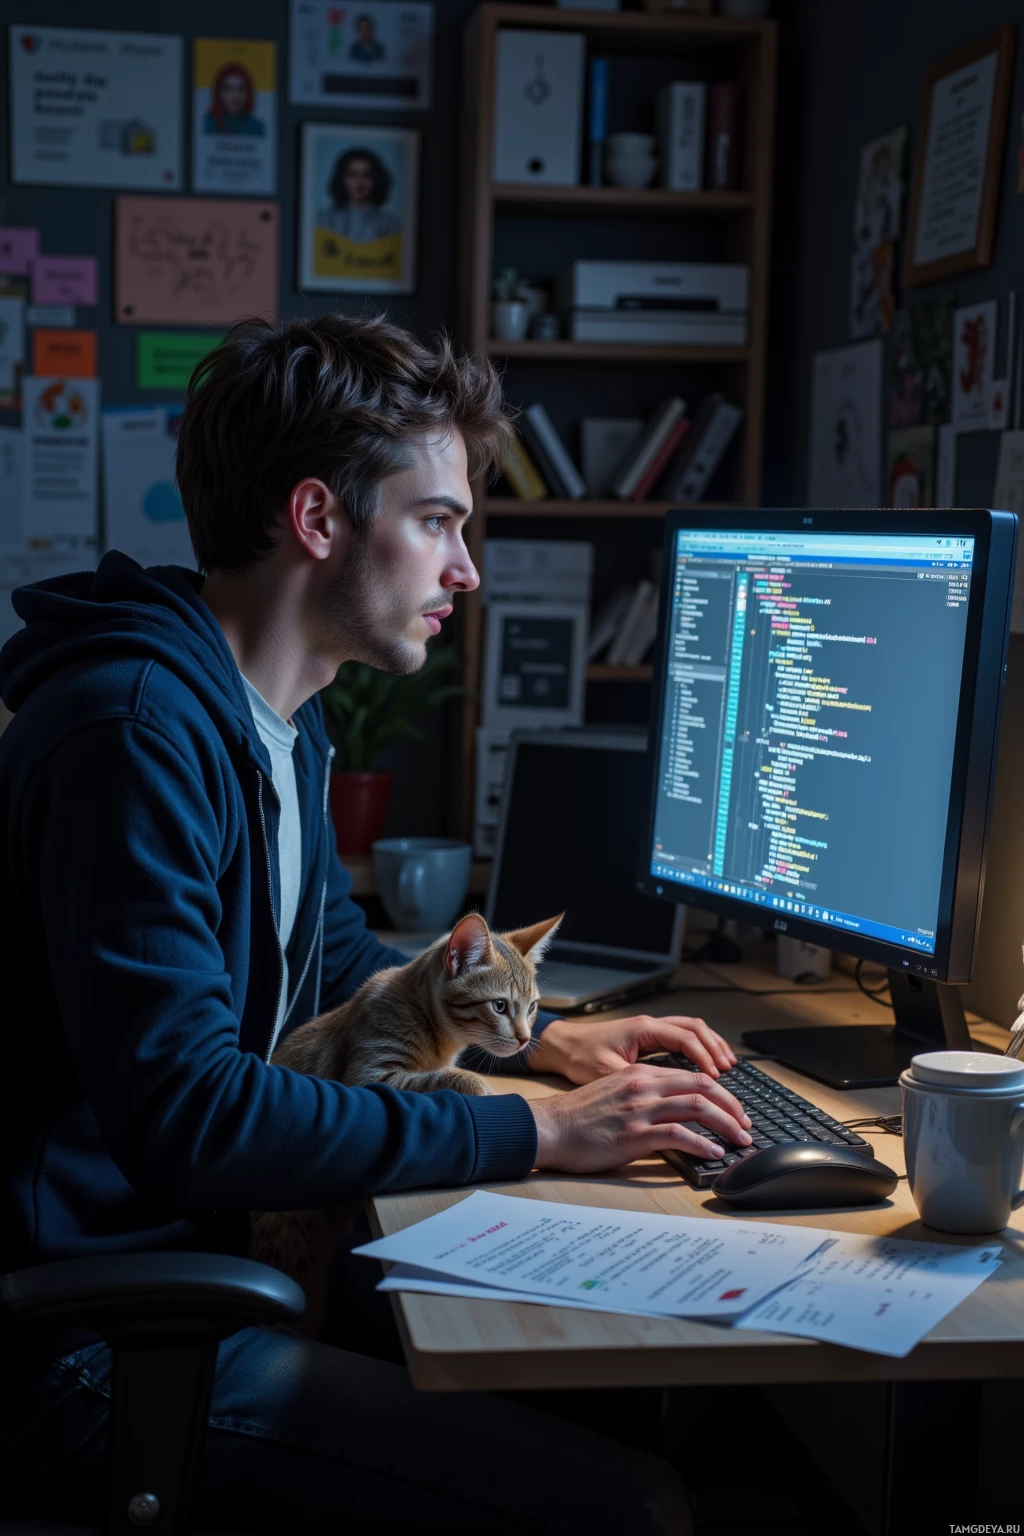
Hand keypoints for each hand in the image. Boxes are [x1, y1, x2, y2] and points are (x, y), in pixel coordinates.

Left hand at [526, 1013, 736, 1084]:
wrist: (561, 1046)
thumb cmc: (579, 1058)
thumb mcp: (608, 1074)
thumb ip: (639, 1085)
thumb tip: (666, 1103)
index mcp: (643, 1030)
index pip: (686, 1039)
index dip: (705, 1059)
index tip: (718, 1079)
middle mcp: (650, 1025)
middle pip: (696, 1030)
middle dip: (716, 1051)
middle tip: (731, 1073)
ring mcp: (649, 1029)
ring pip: (691, 1029)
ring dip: (711, 1046)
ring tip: (728, 1068)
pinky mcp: (647, 1038)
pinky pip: (681, 1036)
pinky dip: (698, 1048)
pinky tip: (704, 1065)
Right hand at [530, 1065, 751, 1173]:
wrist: (549, 1128)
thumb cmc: (578, 1116)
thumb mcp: (614, 1091)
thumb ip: (644, 1094)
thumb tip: (674, 1110)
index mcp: (640, 1073)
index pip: (692, 1076)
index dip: (720, 1093)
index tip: (733, 1110)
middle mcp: (643, 1085)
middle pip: (702, 1087)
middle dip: (732, 1106)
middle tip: (746, 1125)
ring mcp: (639, 1109)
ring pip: (697, 1107)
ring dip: (726, 1124)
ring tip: (740, 1140)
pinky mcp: (634, 1135)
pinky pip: (678, 1135)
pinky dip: (702, 1144)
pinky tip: (714, 1153)